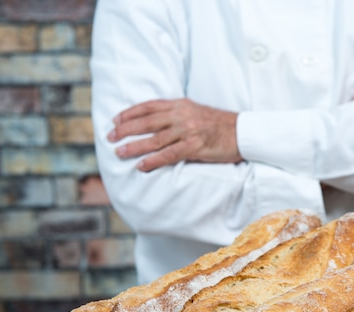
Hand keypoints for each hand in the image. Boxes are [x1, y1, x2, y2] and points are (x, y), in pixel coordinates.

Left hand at [108, 98, 240, 171]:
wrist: (243, 132)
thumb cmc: (221, 124)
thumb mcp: (196, 111)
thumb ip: (178, 113)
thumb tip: (158, 122)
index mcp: (181, 104)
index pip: (149, 106)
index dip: (129, 113)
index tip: (115, 120)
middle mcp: (182, 115)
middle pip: (146, 122)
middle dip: (125, 129)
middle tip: (110, 137)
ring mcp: (188, 130)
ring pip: (154, 139)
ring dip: (134, 146)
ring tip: (119, 152)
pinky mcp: (195, 146)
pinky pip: (169, 154)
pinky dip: (153, 160)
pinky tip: (141, 165)